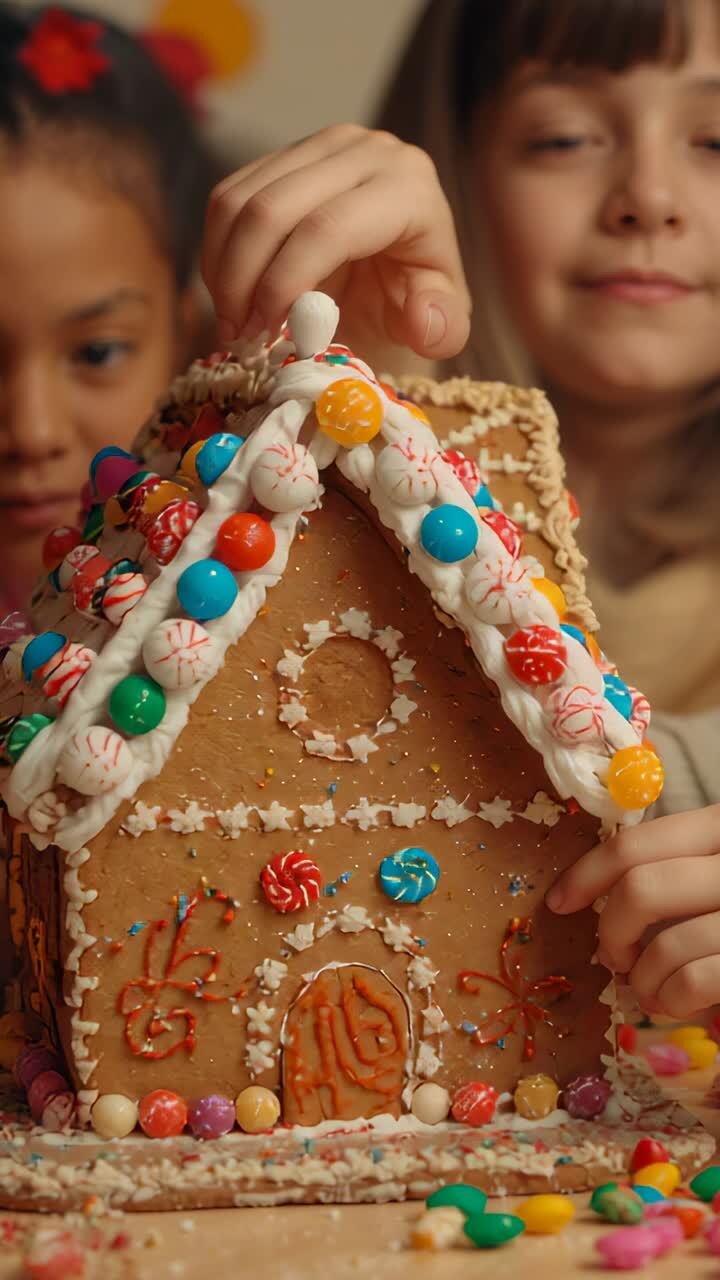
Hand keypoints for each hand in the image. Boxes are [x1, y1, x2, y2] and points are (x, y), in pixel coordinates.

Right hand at [201, 125, 470, 361]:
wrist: (400, 266)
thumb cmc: (416, 297)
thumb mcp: (442, 322)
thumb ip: (440, 328)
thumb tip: (422, 319)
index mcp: (408, 188)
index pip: (327, 229)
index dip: (285, 283)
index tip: (267, 334)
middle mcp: (363, 150)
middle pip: (272, 210)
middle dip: (243, 282)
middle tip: (238, 336)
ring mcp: (319, 144)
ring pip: (240, 200)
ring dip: (223, 270)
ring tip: (233, 322)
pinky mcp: (285, 154)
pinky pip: (228, 197)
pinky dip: (218, 253)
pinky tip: (229, 295)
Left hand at [545, 805, 719, 1017]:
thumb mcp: (715, 873)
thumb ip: (676, 871)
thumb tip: (593, 898)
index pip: (638, 841)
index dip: (586, 873)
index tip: (559, 903)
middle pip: (641, 887)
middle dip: (612, 929)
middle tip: (613, 957)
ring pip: (665, 942)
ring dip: (642, 977)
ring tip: (648, 989)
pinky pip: (692, 979)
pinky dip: (670, 998)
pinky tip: (675, 1004)